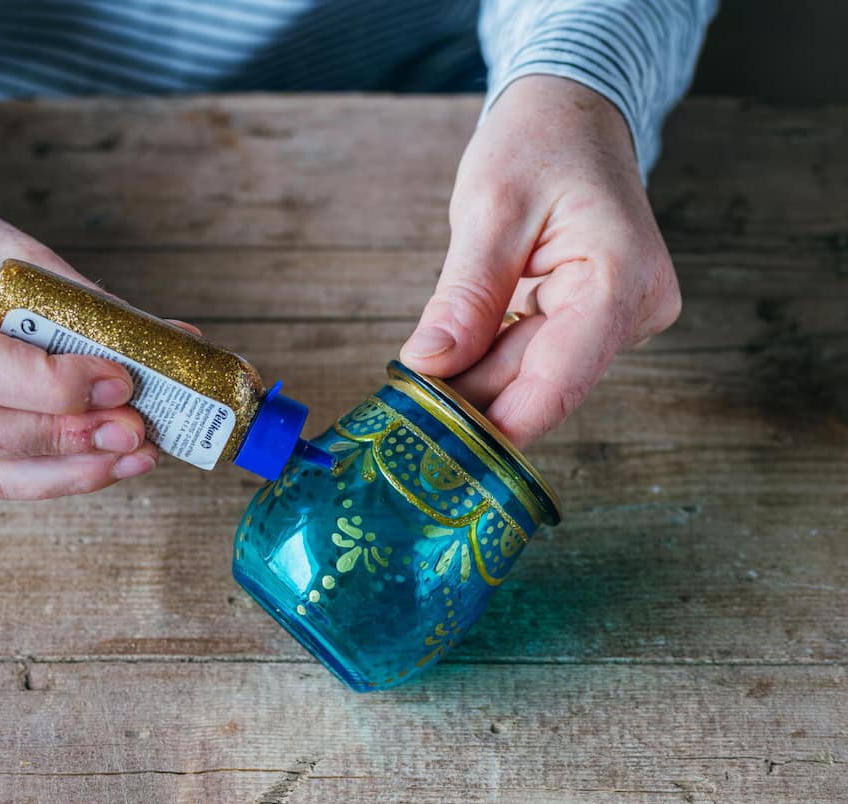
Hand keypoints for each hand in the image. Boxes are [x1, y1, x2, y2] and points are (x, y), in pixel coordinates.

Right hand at [0, 192, 158, 498]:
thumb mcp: (3, 246)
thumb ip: (73, 298)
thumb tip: (169, 341)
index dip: (50, 383)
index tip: (120, 379)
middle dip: (62, 436)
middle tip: (135, 428)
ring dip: (66, 472)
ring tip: (134, 455)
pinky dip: (49, 477)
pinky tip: (102, 463)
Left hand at [401, 76, 680, 447]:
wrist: (573, 114)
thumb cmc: (539, 143)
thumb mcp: (489, 209)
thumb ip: (465, 295)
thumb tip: (429, 365)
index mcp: (622, 280)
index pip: (557, 382)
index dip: (496, 427)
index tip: (438, 457)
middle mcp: (636, 310)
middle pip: (539, 382)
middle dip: (469, 402)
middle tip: (400, 421)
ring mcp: (620, 319)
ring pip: (532, 374)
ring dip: (473, 382)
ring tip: (412, 391)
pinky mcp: (596, 321)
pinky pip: (534, 356)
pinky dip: (488, 360)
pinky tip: (446, 365)